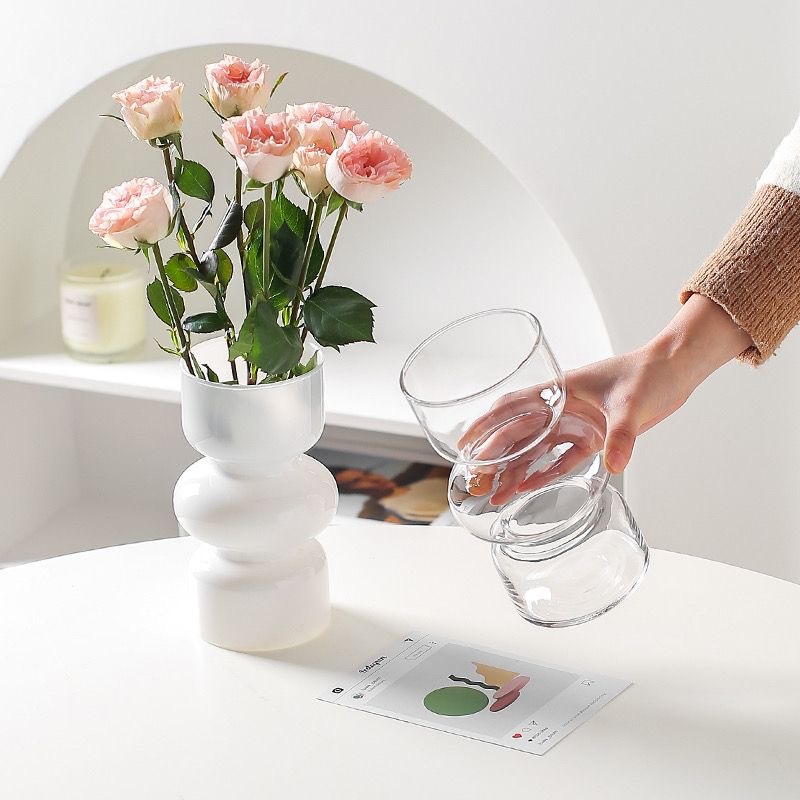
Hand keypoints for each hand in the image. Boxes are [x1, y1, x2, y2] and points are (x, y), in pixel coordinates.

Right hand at [458, 295, 752, 502]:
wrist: (675, 369)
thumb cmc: (651, 372)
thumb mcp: (634, 403)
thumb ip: (622, 434)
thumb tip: (614, 462)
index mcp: (559, 390)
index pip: (512, 408)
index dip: (485, 425)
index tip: (464, 444)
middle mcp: (561, 407)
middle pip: (518, 434)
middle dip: (494, 458)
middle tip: (478, 482)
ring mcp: (574, 422)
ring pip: (535, 450)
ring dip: (516, 471)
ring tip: (497, 495)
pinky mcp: (592, 435)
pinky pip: (562, 458)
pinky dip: (545, 473)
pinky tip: (528, 488)